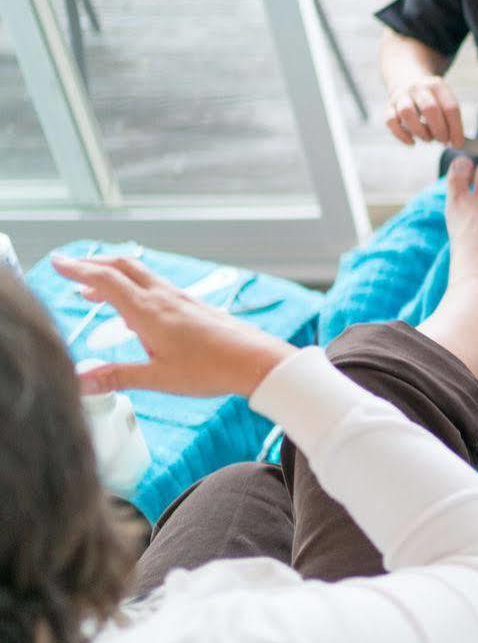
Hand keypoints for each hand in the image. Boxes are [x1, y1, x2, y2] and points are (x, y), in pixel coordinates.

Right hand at [50, 256, 293, 400]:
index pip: (106, 280)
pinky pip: (157, 285)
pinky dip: (135, 285)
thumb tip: (79, 380)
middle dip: (93, 264)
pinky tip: (135, 305)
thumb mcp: (157, 378)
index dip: (78, 269)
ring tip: (94, 288)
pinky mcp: (194, 305)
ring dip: (114, 274)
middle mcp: (164, 298)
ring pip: (141, 274)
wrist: (256, 361)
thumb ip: (116, 376)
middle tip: (70, 267)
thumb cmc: (211, 369)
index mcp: (149, 311)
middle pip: (123, 267)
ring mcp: (181, 299)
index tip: (57, 262)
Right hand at [384, 74, 463, 146]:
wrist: (408, 79)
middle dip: (439, 130)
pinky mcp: (389, 106)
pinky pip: (391, 121)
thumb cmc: (433, 100)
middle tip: (443, 141)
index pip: (451, 108)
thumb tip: (458, 144)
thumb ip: (453, 122)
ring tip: (428, 138)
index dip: (456, 129)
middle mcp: (419, 88)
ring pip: (407, 112)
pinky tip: (412, 142)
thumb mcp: (445, 101)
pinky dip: (401, 135)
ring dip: (420, 131)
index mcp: (438, 86)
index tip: (457, 144)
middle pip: (430, 109)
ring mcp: (401, 96)